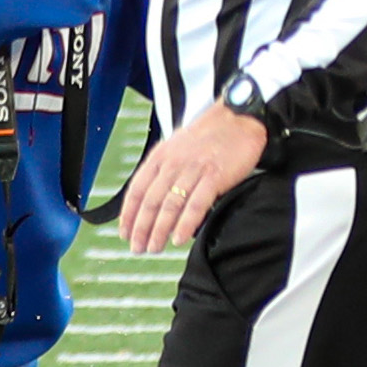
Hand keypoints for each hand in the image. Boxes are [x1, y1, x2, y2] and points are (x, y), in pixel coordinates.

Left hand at [120, 105, 268, 253]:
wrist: (240, 119)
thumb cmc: (212, 135)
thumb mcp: (179, 147)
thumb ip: (165, 169)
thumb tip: (155, 199)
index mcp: (161, 156)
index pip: (137, 189)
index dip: (129, 214)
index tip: (125, 233)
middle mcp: (173, 163)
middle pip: (150, 201)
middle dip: (141, 228)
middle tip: (137, 247)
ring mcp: (193, 170)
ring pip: (169, 205)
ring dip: (159, 230)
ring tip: (154, 247)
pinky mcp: (215, 176)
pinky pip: (196, 205)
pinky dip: (185, 224)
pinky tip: (178, 238)